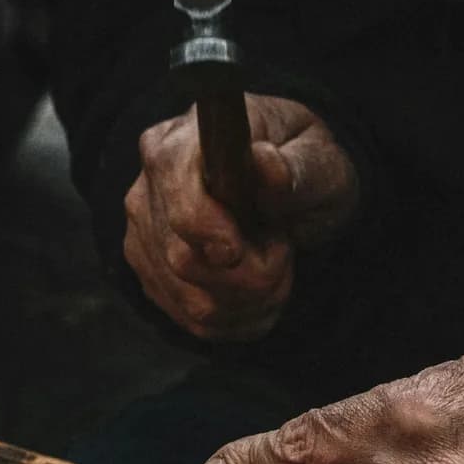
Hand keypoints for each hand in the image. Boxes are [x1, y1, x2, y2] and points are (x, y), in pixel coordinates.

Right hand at [123, 94, 357, 341]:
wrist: (285, 189)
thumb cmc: (301, 168)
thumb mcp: (319, 161)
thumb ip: (297, 167)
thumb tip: (265, 162)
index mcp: (181, 143)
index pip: (177, 198)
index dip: (208, 230)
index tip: (240, 250)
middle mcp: (148, 188)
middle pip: (184, 261)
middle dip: (249, 275)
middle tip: (283, 250)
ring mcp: (144, 234)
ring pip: (194, 301)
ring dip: (251, 301)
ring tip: (276, 269)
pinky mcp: (151, 273)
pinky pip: (193, 321)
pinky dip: (238, 318)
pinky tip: (257, 291)